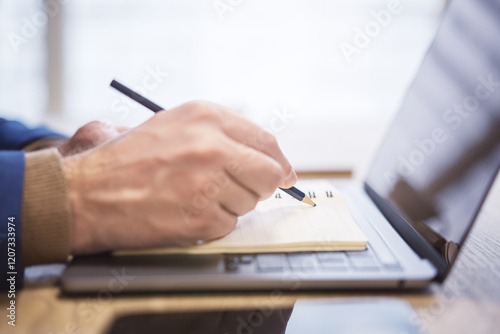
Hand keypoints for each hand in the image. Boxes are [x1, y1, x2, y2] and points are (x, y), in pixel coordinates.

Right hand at [63, 101, 296, 253]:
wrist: (85, 192)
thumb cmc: (126, 159)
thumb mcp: (173, 125)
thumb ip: (221, 134)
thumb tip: (263, 155)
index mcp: (207, 117)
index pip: (266, 142)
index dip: (279, 162)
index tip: (284, 175)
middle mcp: (212, 146)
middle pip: (269, 174)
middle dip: (259, 186)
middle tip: (237, 190)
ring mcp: (208, 183)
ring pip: (248, 203)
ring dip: (228, 205)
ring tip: (192, 196)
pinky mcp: (200, 218)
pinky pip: (226, 225)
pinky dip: (210, 224)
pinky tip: (182, 212)